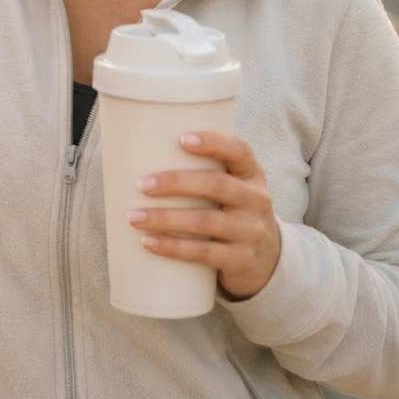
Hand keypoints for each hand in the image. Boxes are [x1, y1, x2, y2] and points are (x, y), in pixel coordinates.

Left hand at [130, 131, 282, 300]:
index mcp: (251, 175)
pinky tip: (148, 242)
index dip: (214, 143)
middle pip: (217, 185)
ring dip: (166, 219)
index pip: (240, 151)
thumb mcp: (228, 188)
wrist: (265, 260)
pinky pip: (205, 253)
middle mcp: (256, 200)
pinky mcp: (242, 260)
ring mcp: (252, 232)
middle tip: (141, 184)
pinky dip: (174, 248)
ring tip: (133, 216)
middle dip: (176, 183)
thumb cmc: (229, 211)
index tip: (181, 139)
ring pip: (207, 222)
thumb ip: (199, 170)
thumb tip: (133, 153)